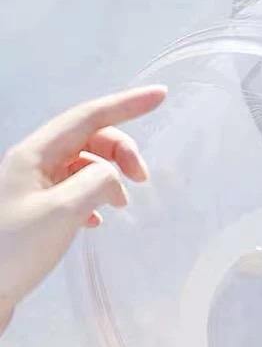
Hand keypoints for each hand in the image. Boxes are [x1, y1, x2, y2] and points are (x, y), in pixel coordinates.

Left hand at [0, 86, 166, 333]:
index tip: (161, 96)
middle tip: (142, 179)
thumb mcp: (62, 212)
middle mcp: (33, 164)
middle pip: (90, 139)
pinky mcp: (36, 212)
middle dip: (122, 151)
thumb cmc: (13, 250)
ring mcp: (33, 187)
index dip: (127, 104)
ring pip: (84, 165)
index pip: (89, 116)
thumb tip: (115, 176)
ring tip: (120, 205)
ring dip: (110, 177)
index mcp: (34, 154)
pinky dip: (95, 198)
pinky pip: (75, 190)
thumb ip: (98, 183)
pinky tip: (97, 221)